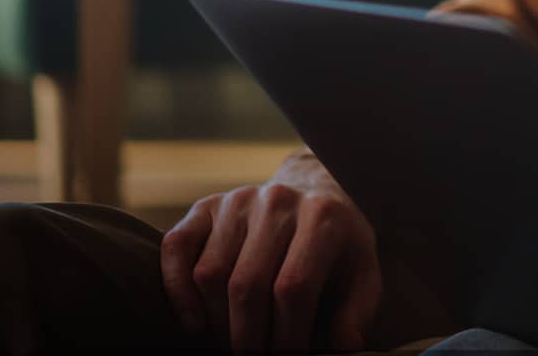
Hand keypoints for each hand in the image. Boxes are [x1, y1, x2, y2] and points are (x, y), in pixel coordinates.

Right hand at [160, 150, 382, 352]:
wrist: (315, 195)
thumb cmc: (337, 248)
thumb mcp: (362, 274)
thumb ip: (356, 312)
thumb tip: (344, 348)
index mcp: (322, 217)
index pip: (293, 288)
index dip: (287, 337)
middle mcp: (278, 201)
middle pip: (247, 285)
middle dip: (248, 339)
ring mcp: (238, 200)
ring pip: (209, 275)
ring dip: (217, 323)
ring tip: (235, 341)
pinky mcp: (206, 206)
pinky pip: (175, 248)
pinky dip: (177, 292)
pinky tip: (196, 323)